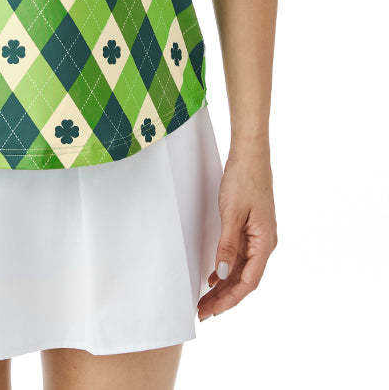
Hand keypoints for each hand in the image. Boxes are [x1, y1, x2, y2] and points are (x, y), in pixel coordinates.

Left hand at [198, 142, 276, 319]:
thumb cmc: (243, 179)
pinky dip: (226, 268)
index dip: (230, 300)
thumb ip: (228, 245)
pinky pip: (240, 256)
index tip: (211, 311)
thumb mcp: (231, 213)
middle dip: (224, 298)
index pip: (248, 282)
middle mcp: (265, 243)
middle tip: (202, 312)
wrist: (250, 154)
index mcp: (265, 242)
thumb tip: (223, 274)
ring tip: (204, 300)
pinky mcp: (251, 227)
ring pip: (241, 269)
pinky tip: (213, 277)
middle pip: (244, 279)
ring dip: (224, 286)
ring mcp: (259, 235)